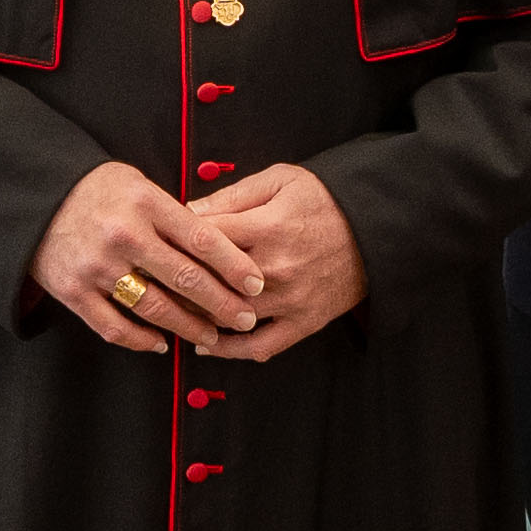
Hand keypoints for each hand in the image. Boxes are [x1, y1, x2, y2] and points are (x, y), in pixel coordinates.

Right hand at [29, 160, 263, 352]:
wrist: (35, 199)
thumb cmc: (97, 191)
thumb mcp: (138, 185)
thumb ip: (175, 215)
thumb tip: (222, 248)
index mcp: (145, 203)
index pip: (202, 238)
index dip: (234, 266)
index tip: (256, 284)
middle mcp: (124, 235)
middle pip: (185, 278)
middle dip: (221, 304)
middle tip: (244, 318)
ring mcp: (97, 267)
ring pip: (155, 308)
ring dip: (188, 326)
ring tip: (211, 335)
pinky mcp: (74, 292)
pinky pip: (114, 327)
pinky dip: (141, 340)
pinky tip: (161, 343)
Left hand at [176, 166, 365, 359]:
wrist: (378, 228)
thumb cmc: (326, 200)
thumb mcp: (280, 180)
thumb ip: (232, 196)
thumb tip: (188, 210)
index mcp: (268, 227)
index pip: (205, 239)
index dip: (175, 241)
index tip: (157, 243)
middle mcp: (276, 268)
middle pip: (211, 283)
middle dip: (176, 283)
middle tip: (153, 282)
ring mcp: (290, 300)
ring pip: (229, 317)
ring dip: (196, 318)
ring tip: (171, 313)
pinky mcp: (304, 322)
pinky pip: (261, 346)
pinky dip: (230, 350)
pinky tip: (207, 345)